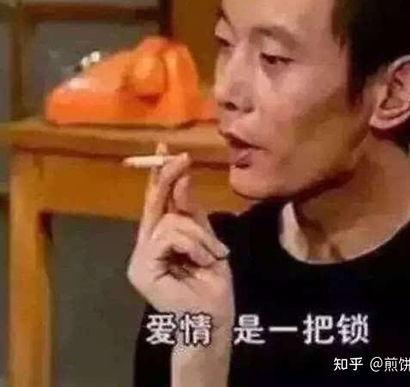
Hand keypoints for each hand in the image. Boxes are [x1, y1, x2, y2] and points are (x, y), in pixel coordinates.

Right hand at [127, 143, 234, 330]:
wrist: (213, 315)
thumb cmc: (212, 279)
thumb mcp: (206, 238)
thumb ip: (192, 214)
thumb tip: (182, 178)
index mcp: (162, 236)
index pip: (159, 201)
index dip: (161, 175)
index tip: (166, 149)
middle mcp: (147, 243)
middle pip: (154, 203)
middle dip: (168, 178)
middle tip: (183, 159)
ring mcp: (140, 256)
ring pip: (169, 221)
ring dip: (199, 234)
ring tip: (213, 254)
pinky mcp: (141, 267)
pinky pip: (168, 237)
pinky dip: (192, 245)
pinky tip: (202, 261)